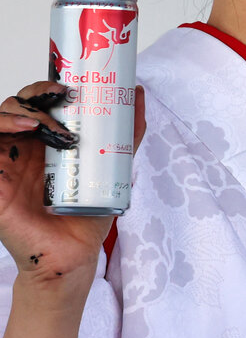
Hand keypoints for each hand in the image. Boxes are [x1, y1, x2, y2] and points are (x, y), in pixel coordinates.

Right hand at [0, 82, 144, 300]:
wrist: (73, 252)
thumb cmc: (88, 212)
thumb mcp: (115, 166)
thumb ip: (127, 133)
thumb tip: (139, 94)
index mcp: (48, 141)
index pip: (39, 102)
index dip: (46, 86)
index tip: (69, 85)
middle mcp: (25, 146)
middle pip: (17, 104)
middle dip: (36, 93)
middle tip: (61, 96)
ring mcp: (6, 160)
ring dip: (20, 111)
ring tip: (43, 123)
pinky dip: (1, 129)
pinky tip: (24, 132)